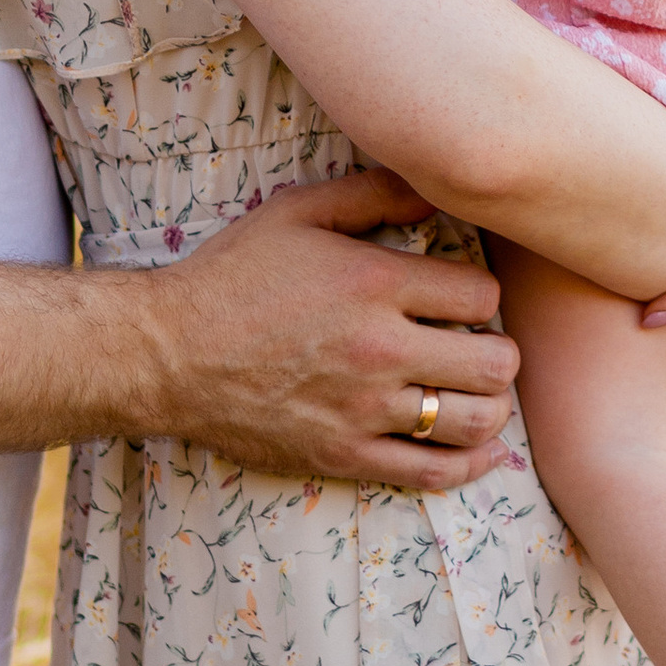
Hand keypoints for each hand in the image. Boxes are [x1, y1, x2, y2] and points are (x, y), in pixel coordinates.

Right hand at [147, 167, 518, 488]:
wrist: (168, 353)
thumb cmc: (232, 276)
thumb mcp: (298, 212)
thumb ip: (373, 195)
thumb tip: (437, 193)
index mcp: (375, 284)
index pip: (482, 296)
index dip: (481, 296)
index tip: (462, 300)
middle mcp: (381, 349)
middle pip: (494, 362)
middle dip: (497, 352)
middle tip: (478, 346)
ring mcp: (365, 409)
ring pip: (474, 420)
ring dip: (489, 406)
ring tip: (474, 392)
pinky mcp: (345, 454)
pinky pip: (432, 472)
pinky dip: (472, 464)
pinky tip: (484, 450)